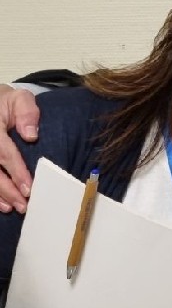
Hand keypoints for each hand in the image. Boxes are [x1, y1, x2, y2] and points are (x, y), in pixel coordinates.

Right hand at [0, 85, 39, 212]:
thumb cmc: (7, 103)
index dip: (16, 172)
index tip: (29, 188)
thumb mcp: (20, 99)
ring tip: (14, 208)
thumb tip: (32, 135)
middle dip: (7, 190)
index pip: (4, 152)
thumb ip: (27, 112)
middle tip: (24, 205)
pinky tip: (2, 204)